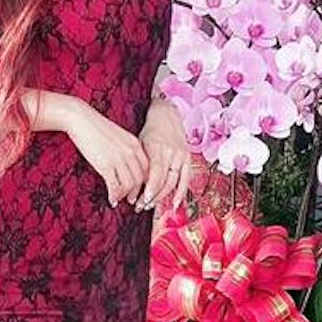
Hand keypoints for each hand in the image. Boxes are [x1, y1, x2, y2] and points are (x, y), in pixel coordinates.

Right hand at [65, 100, 149, 207]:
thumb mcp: (118, 136)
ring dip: (125, 196)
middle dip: (137, 192)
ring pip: (129, 185)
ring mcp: (119, 159)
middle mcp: (131, 152)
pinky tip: (111, 199)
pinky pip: (114, 186)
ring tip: (119, 199)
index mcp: (135, 144)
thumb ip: (126, 149)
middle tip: (131, 200)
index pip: (148, 168)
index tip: (140, 189)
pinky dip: (114, 196)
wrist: (81, 119)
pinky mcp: (106, 165)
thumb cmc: (96, 127)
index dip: (145, 182)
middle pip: (140, 179)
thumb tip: (127, 165)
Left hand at [135, 96, 190, 211]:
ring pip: (174, 182)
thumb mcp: (141, 144)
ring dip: (162, 197)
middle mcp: (171, 152)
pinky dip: (181, 193)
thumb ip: (141, 163)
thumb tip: (134, 186)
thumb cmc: (150, 130)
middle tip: (141, 206)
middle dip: (152, 197)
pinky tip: (174, 204)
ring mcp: (181, 155)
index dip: (150, 189)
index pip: (155, 173)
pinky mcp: (188, 158)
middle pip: (164, 181)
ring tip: (150, 206)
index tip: (142, 200)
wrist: (167, 115)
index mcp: (157, 148)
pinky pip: (186, 179)